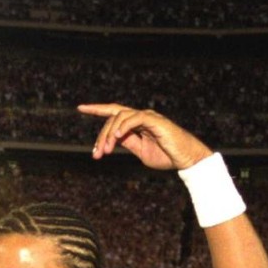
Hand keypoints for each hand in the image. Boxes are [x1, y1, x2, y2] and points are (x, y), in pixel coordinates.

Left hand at [78, 104, 212, 170]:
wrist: (186, 160)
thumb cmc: (166, 156)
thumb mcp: (141, 152)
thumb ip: (128, 143)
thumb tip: (113, 138)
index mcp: (137, 123)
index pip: (114, 113)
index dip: (97, 109)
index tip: (81, 108)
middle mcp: (141, 116)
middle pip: (113, 116)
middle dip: (101, 135)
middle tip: (97, 154)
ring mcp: (148, 117)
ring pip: (120, 116)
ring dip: (110, 134)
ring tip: (107, 150)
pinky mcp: (155, 120)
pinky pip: (134, 118)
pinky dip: (123, 126)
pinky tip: (117, 136)